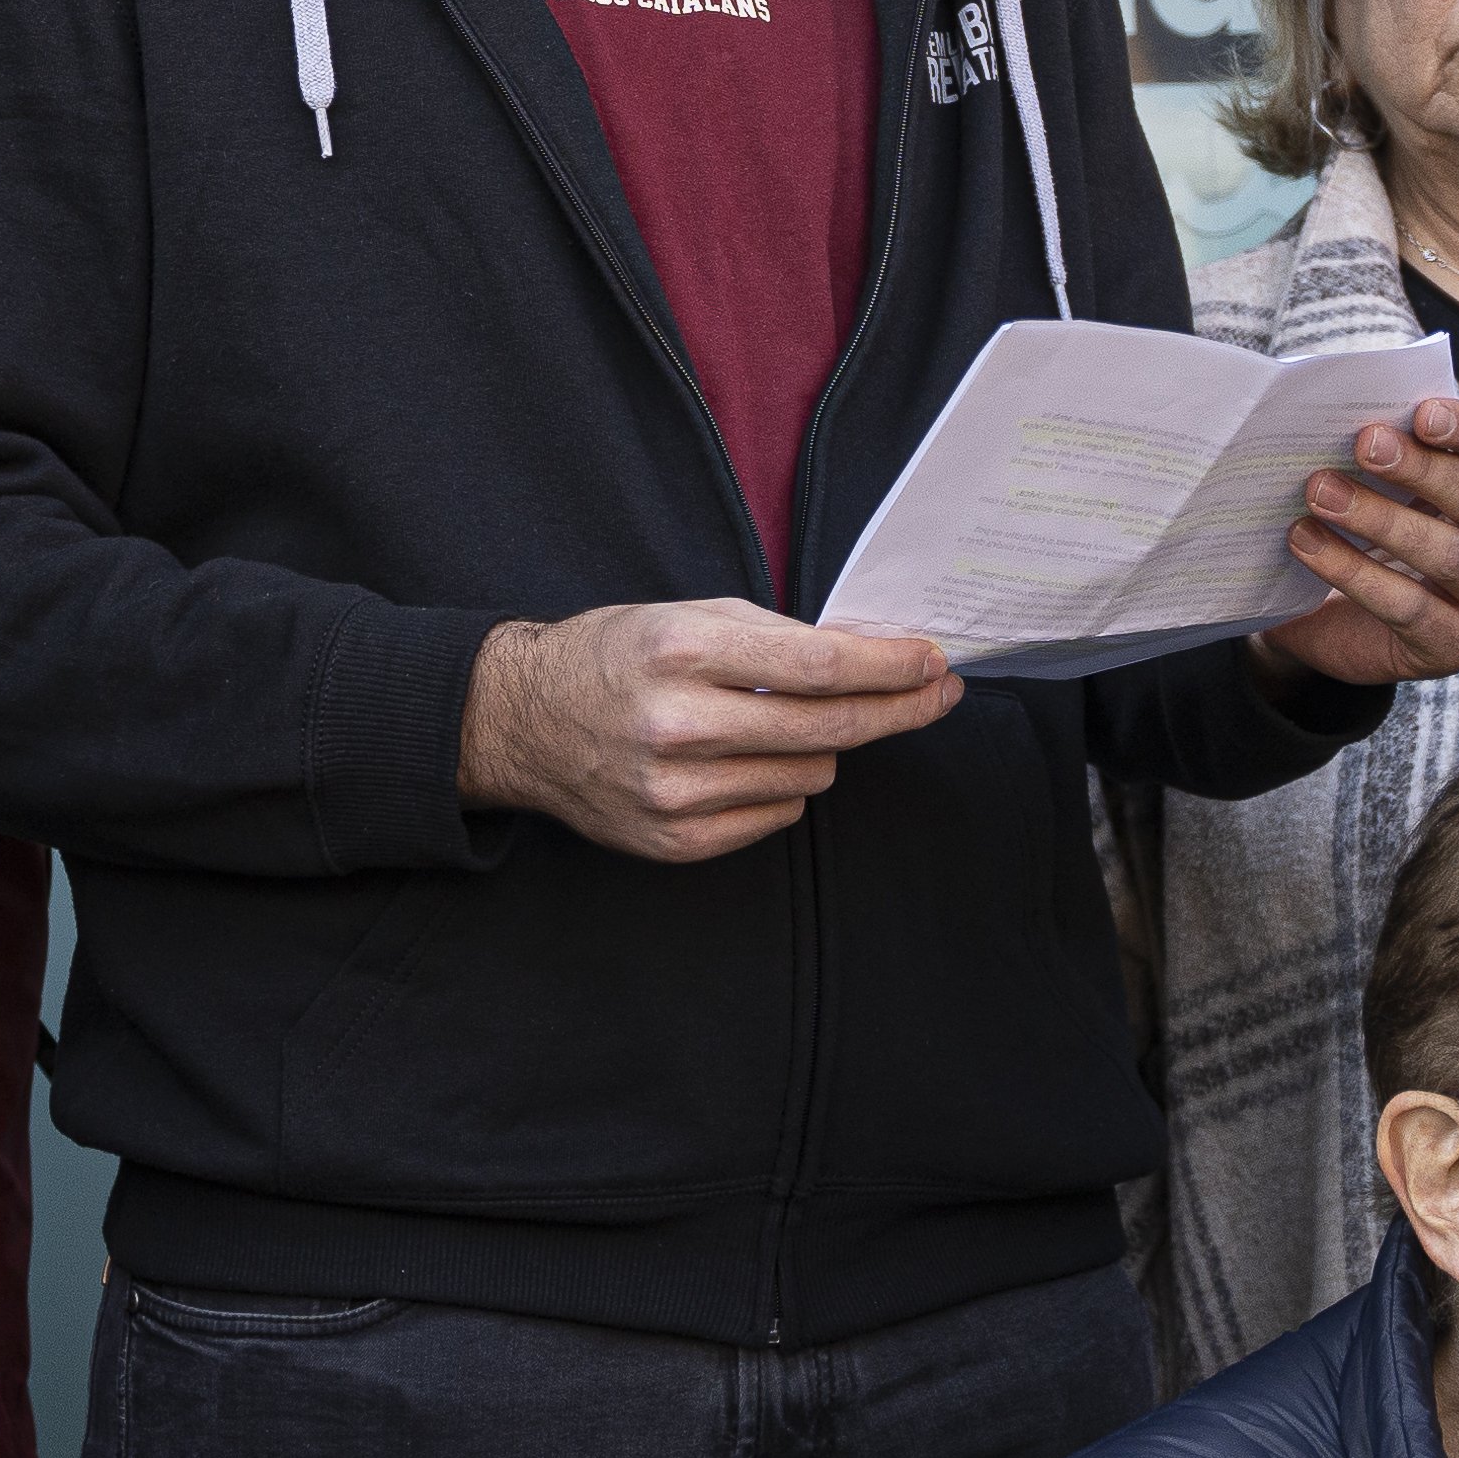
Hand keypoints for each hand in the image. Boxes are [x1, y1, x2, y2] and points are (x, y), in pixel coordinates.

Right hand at [460, 602, 964, 862]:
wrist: (522, 721)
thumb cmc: (614, 657)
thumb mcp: (687, 616)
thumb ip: (777, 636)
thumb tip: (874, 654)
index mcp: (681, 651)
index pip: (818, 666)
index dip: (890, 667)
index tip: (933, 661)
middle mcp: (678, 725)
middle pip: (828, 728)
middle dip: (897, 709)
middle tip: (937, 693)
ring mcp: (675, 793)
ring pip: (810, 776)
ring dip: (820, 746)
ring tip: (780, 722)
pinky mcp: (675, 841)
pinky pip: (777, 817)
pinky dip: (782, 786)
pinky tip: (749, 761)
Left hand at [1248, 397, 1458, 690]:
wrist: (1346, 611)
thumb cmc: (1383, 523)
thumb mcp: (1396, 477)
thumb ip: (1396, 444)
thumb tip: (1353, 408)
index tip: (1421, 414)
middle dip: (1419, 468)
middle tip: (1362, 445)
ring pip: (1450, 554)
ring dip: (1380, 518)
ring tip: (1320, 492)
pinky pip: (1411, 608)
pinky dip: (1354, 572)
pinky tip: (1309, 543)